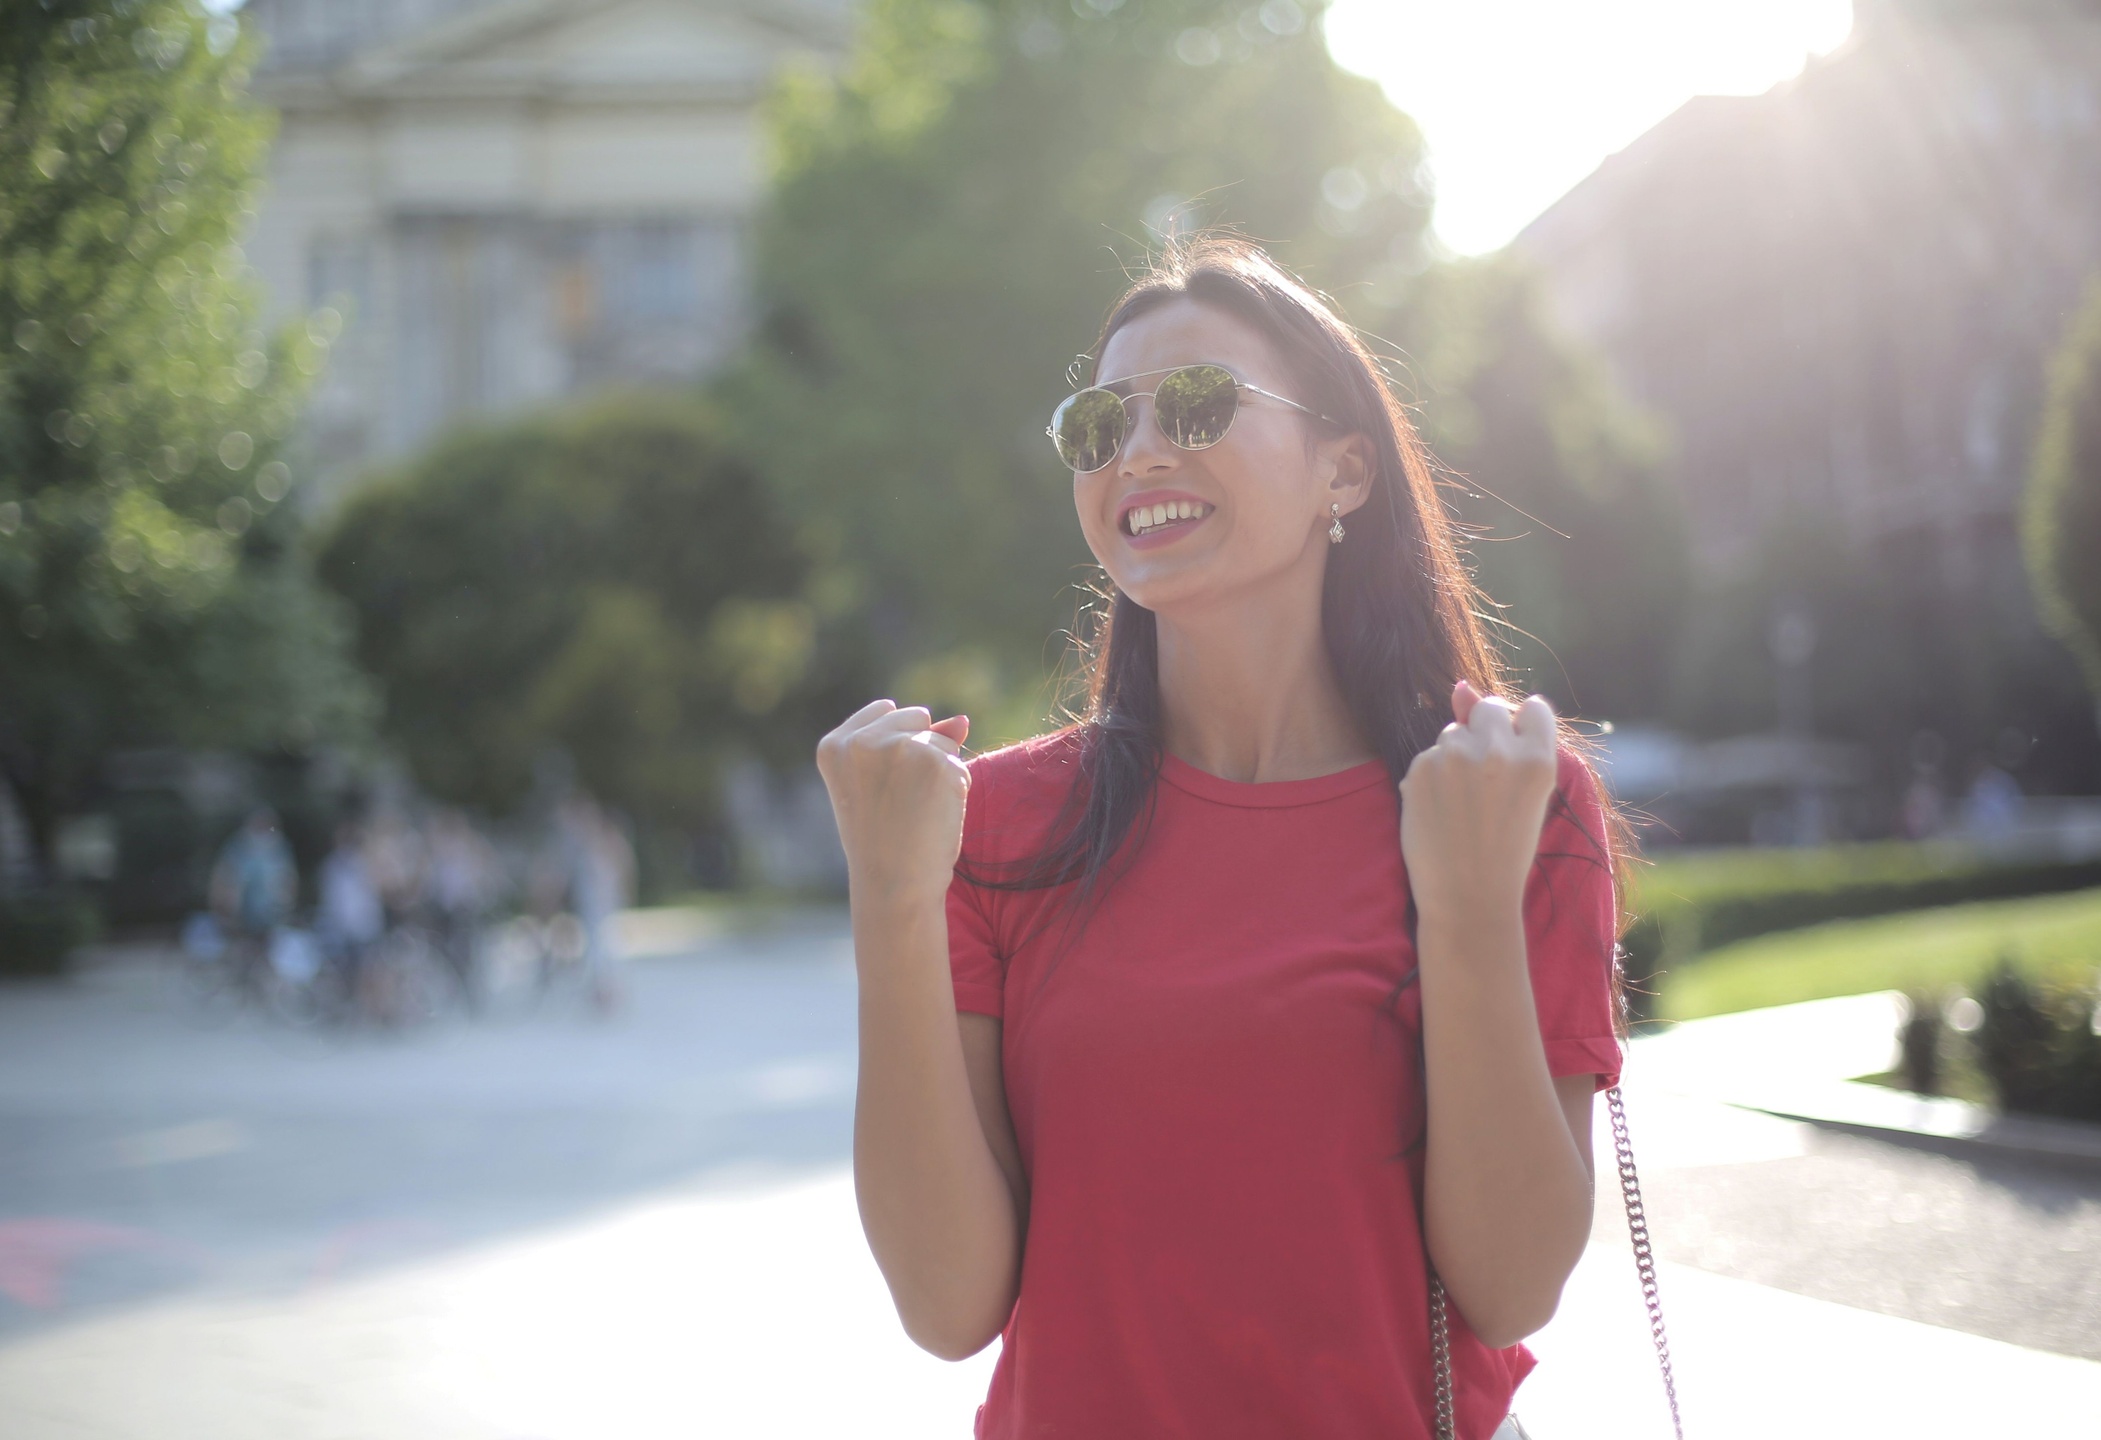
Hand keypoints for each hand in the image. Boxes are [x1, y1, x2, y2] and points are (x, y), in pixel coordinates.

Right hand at [816, 700, 972, 908]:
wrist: (894, 885)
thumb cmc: (885, 841)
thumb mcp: (883, 786)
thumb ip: (913, 743)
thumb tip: (962, 720)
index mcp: (835, 746)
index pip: (885, 711)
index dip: (896, 749)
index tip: (884, 786)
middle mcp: (861, 740)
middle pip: (916, 720)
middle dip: (920, 753)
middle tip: (900, 802)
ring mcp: (898, 747)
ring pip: (942, 742)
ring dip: (940, 772)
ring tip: (915, 811)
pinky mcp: (933, 761)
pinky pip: (959, 763)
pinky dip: (956, 789)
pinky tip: (933, 815)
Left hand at [1399, 681, 1557, 927]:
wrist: (1468, 897)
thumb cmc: (1504, 848)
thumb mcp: (1524, 793)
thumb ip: (1502, 736)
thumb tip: (1461, 686)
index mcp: (1538, 760)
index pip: (1534, 708)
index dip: (1523, 728)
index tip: (1516, 752)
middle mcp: (1497, 751)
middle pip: (1488, 709)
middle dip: (1485, 732)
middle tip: (1485, 778)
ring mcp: (1456, 758)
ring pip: (1453, 731)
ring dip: (1456, 754)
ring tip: (1464, 803)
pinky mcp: (1421, 768)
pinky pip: (1427, 755)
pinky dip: (1431, 775)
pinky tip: (1441, 810)